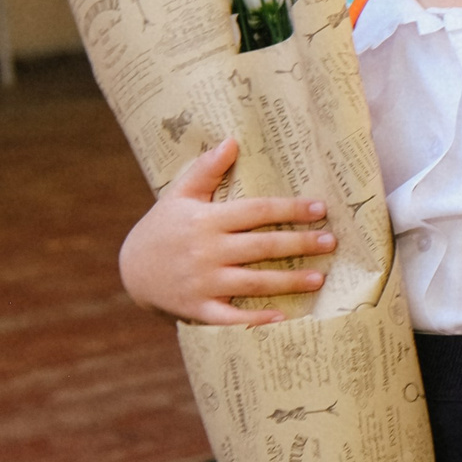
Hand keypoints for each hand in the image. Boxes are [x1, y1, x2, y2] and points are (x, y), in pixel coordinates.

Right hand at [118, 139, 332, 324]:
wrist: (131, 270)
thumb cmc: (163, 227)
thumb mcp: (179, 194)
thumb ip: (206, 169)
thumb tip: (232, 141)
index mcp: (207, 220)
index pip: (257, 211)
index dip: (290, 209)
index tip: (319, 208)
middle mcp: (207, 250)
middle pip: (263, 245)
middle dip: (300, 243)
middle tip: (331, 242)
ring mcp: (204, 282)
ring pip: (255, 281)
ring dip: (289, 281)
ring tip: (320, 278)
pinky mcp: (199, 309)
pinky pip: (232, 317)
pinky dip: (256, 319)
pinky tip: (283, 318)